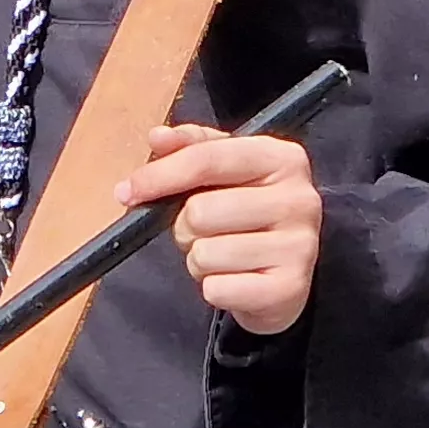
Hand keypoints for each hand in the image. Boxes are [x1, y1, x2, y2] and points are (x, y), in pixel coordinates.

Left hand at [119, 126, 322, 336]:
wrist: (285, 277)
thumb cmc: (247, 217)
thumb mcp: (225, 172)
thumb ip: (190, 148)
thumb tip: (158, 138)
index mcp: (282, 158)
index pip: (207, 158)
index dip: (160, 175)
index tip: (128, 191)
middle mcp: (298, 198)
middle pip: (200, 211)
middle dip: (186, 228)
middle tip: (205, 232)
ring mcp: (299, 245)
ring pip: (205, 253)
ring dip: (199, 260)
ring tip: (223, 257)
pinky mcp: (290, 288)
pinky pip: (217, 289)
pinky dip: (213, 289)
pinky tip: (235, 280)